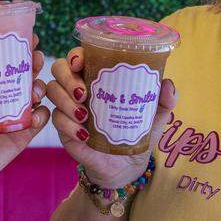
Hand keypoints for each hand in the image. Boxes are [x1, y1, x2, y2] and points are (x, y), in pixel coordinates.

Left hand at [0, 34, 50, 199]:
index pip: (4, 61)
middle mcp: (3, 96)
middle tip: (35, 58)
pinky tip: (36, 114)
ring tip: (34, 90)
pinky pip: (39, 121)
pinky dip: (42, 115)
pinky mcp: (22, 136)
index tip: (28, 35)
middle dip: (34, 62)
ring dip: (40, 87)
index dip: (17, 47)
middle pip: (25, 74)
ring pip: (36, 95)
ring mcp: (14, 115)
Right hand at [46, 46, 175, 188]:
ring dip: (65, 100)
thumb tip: (168, 85)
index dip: (75, 55)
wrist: (128, 166)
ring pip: (53, 91)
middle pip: (59, 69)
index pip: (79, 56)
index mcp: (98, 77)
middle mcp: (79, 88)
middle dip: (67, 77)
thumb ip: (164, 100)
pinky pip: (56, 120)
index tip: (81, 61)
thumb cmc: (138, 132)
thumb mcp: (155, 115)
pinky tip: (82, 133)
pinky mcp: (64, 130)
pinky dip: (68, 125)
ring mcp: (69, 108)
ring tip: (84, 114)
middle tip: (83, 92)